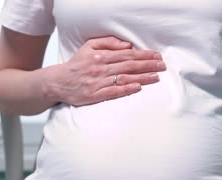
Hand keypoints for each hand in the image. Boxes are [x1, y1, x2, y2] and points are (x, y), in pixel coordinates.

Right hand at [42, 36, 166, 105]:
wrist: (58, 82)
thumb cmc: (77, 65)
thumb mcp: (89, 46)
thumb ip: (108, 43)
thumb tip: (127, 46)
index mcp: (101, 55)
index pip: (127, 54)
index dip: (144, 55)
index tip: (157, 56)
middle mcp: (100, 68)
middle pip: (129, 65)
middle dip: (148, 65)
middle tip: (162, 66)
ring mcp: (98, 82)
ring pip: (124, 78)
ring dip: (142, 77)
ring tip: (156, 77)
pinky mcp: (94, 95)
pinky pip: (113, 92)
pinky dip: (126, 89)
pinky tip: (138, 87)